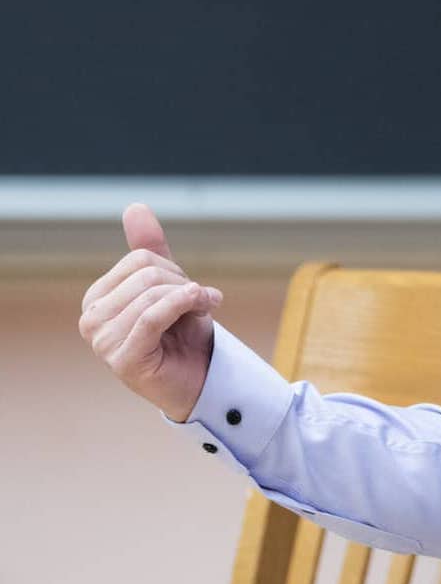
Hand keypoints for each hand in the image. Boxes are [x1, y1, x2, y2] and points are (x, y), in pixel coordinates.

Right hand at [78, 204, 220, 421]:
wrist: (199, 376)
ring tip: (205, 310)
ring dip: (192, 298)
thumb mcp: (169, 285)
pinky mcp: (123, 359)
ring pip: (153, 295)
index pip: (140, 259)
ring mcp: (102, 342)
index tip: (190, 289)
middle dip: (184, 284)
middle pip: (147, 274)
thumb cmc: (182, 332)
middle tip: (201, 301)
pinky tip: (204, 304)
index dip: (174, 270)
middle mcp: (91, 319)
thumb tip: (135, 207)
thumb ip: (150, 249)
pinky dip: (183, 305)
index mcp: (97, 298)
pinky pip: (153, 316)